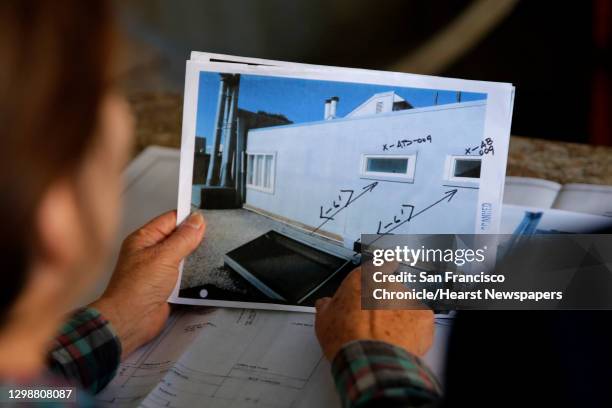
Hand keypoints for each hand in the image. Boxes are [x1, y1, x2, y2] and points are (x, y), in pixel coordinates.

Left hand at [90, 211, 204, 357]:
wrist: (130, 321)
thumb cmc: (136, 288)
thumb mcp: (164, 256)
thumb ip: (183, 238)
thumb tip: (196, 221)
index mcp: (144, 239)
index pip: (170, 220)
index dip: (188, 219)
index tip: (206, 219)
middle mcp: (150, 253)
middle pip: (178, 239)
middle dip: (194, 240)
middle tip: (212, 238)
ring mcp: (158, 271)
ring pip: (183, 258)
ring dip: (195, 260)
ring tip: (208, 257)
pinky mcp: (166, 287)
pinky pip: (184, 277)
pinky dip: (194, 277)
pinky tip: (203, 275)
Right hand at [315, 265, 433, 360]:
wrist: (370, 359)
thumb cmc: (347, 338)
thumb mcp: (324, 320)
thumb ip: (327, 305)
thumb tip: (325, 304)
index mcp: (363, 279)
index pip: (380, 263)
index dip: (383, 269)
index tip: (384, 273)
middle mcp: (388, 283)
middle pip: (390, 289)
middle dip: (385, 303)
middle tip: (374, 322)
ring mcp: (408, 298)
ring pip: (405, 305)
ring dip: (399, 317)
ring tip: (386, 337)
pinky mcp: (424, 315)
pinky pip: (420, 320)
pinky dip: (413, 329)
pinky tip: (399, 341)